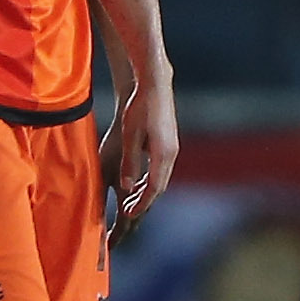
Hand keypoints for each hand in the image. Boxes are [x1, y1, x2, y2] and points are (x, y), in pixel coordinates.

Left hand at [106, 77, 177, 245]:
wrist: (155, 85)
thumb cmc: (140, 107)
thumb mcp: (130, 135)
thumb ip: (130, 162)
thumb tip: (127, 188)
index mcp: (163, 154)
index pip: (154, 188)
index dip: (141, 204)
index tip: (128, 215)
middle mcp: (172, 153)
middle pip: (160, 186)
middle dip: (144, 201)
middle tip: (126, 212)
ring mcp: (173, 148)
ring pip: (161, 178)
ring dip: (147, 191)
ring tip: (131, 200)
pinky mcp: (170, 143)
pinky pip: (162, 168)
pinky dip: (151, 179)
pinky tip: (139, 181)